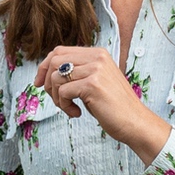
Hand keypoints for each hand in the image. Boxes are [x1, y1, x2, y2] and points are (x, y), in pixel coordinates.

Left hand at [35, 46, 170, 163]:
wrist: (135, 122)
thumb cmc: (115, 108)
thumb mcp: (96, 83)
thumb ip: (78, 73)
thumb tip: (48, 74)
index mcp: (97, 53)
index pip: (59, 51)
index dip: (44, 67)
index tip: (39, 83)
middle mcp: (96, 57)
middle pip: (54, 61)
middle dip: (47, 82)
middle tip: (57, 100)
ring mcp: (95, 70)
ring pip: (56, 78)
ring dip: (57, 97)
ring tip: (69, 108)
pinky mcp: (92, 85)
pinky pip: (64, 92)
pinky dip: (65, 106)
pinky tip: (76, 114)